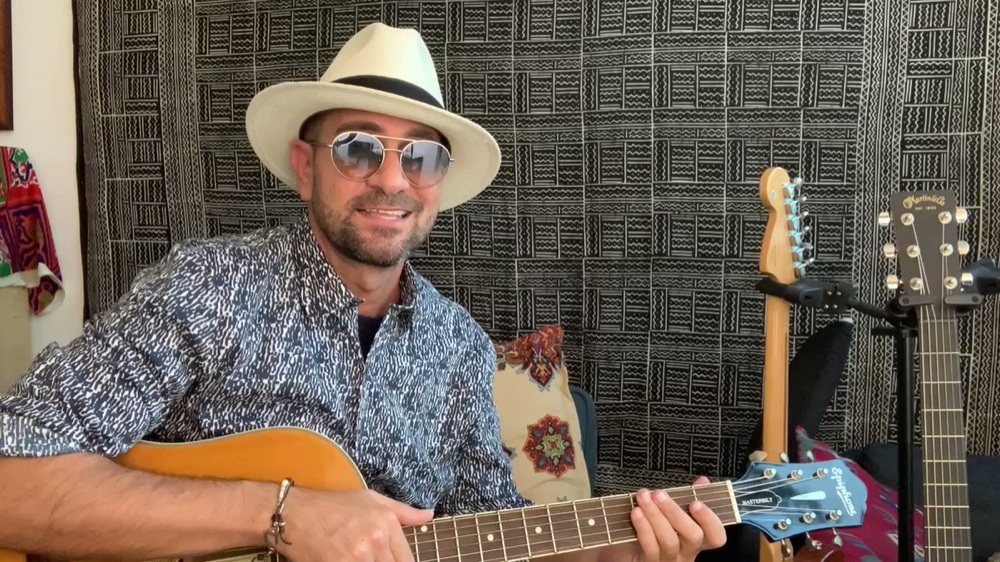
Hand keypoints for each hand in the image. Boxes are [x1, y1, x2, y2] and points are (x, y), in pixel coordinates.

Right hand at [273, 488, 432, 561]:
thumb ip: (404, 512)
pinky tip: (344, 559)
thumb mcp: (372, 499)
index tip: (389, 561)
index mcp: (387, 523)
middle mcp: (376, 539)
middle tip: (368, 557)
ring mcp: (357, 555)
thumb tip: (430, 515)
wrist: (295, 513)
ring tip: (355, 557)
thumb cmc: (333, 506)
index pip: (407, 560)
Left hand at [599, 477, 726, 561]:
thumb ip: (689, 498)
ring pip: (669, 540)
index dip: (711, 521)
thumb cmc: (655, 529)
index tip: (697, 502)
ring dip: (655, 515)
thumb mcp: (672, 513)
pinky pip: (650, 547)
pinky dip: (643, 527)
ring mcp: (668, 559)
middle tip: (659, 494)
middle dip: (676, 512)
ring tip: (643, 497)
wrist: (628, 551)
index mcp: (696, 539)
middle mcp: (686, 552)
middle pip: (693, 536)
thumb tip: (703, 481)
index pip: (716, 536)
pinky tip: (636, 512)